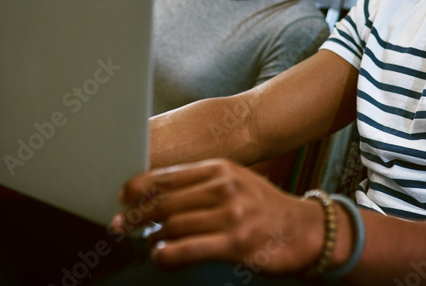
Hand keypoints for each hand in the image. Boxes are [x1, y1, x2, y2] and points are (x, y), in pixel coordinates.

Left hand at [112, 158, 324, 274]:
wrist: (304, 230)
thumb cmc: (265, 208)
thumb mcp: (236, 181)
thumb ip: (201, 183)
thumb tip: (158, 193)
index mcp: (221, 168)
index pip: (168, 175)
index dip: (138, 186)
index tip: (123, 196)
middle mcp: (224, 187)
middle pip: (165, 201)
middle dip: (136, 214)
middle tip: (121, 224)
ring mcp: (231, 215)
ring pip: (172, 225)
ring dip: (151, 237)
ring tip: (148, 242)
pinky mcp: (235, 243)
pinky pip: (187, 249)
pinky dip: (166, 254)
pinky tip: (161, 256)